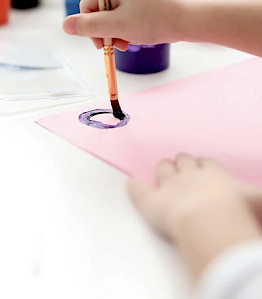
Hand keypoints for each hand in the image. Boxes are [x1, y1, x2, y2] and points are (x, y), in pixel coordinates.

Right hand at [62, 0, 184, 50]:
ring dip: (114, 32)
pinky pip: (121, 14)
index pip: (86, 6)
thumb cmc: (153, 21)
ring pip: (109, 15)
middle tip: (118, 45)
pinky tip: (133, 37)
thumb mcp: (116, 26)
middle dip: (104, 31)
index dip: (91, 27)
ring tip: (127, 43)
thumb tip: (64, 25)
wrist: (188, 21)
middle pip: (97, 11)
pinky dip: (124, 28)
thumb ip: (89, 26)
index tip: (104, 43)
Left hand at [128, 155, 261, 278]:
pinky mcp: (150, 200)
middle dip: (182, 163)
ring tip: (162, 171)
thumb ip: (258, 198)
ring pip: (163, 169)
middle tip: (181, 165)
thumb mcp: (258, 202)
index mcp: (214, 175)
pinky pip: (139, 189)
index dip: (204, 165)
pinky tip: (131, 183)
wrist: (209, 220)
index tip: (204, 167)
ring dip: (162, 170)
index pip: (207, 164)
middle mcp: (190, 175)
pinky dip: (135, 185)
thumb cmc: (236, 211)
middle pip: (183, 161)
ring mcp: (168, 186)